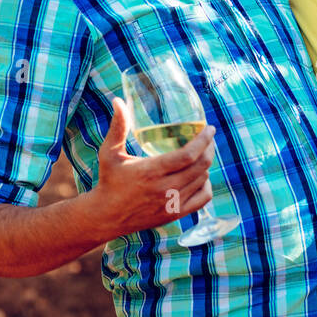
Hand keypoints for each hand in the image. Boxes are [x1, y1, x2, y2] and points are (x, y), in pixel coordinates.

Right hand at [90, 97, 214, 236]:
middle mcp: (165, 189)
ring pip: (202, 180)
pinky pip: (203, 199)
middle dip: (209, 148)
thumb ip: (117, 127)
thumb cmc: (109, 180)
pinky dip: (206, 185)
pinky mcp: (175, 214)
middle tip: (208, 138)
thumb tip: (118, 100)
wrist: (107, 216)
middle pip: (200, 166)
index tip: (210, 128)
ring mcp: (172, 204)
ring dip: (206, 165)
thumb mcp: (110, 152)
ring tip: (203, 153)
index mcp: (151, 171)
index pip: (188, 155)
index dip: (203, 140)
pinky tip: (201, 177)